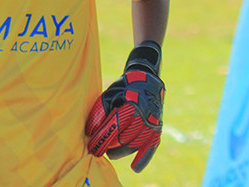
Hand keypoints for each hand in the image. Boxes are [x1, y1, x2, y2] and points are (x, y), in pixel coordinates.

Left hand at [86, 41, 164, 172]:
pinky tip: (135, 168)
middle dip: (110, 145)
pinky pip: (152, 145)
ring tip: (110, 152)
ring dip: (121, 151)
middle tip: (99, 149)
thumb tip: (91, 133)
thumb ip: (99, 113)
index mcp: (133, 104)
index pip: (114, 127)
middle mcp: (146, 114)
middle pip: (125, 138)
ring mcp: (153, 121)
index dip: (101, 138)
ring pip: (136, 144)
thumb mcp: (108, 95)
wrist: (147, 78)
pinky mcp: (157, 126)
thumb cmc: (123, 88)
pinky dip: (144, 157)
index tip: (91, 146)